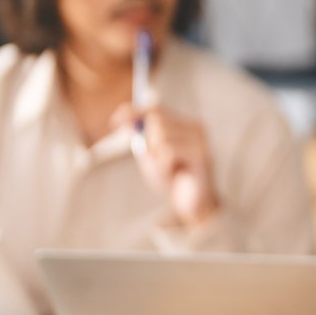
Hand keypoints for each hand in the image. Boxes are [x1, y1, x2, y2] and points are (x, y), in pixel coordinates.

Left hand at [114, 103, 221, 227]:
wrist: (191, 205)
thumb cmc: (172, 179)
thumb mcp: (150, 155)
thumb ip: (139, 136)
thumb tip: (122, 118)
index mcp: (183, 124)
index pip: (155, 108)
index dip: (132, 112)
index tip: (114, 122)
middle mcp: (195, 127)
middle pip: (156, 119)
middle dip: (147, 141)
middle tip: (155, 162)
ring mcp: (200, 140)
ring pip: (161, 135)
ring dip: (155, 157)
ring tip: (167, 171)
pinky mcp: (202, 154)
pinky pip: (169, 150)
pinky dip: (163, 165)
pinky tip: (173, 174)